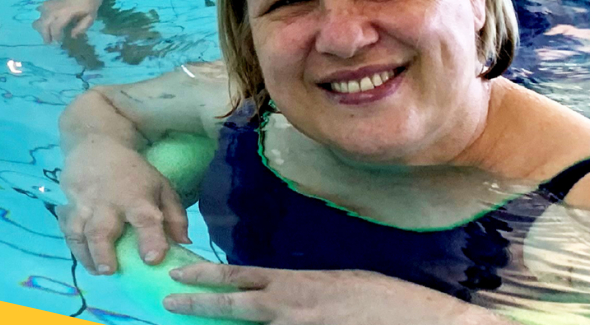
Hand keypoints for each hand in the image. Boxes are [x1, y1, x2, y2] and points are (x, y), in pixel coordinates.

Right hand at [33, 0, 105, 42]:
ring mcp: (53, 2)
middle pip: (44, 22)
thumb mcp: (91, 16)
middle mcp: (56, 8)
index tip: (58, 43)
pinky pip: (42, 8)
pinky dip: (42, 15)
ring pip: (41, 15)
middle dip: (44, 33)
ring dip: (41, 25)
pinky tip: (45, 19)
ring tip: (45, 32)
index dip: (55, 37)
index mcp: (66, 13)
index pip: (56, 27)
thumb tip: (72, 36)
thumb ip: (81, 28)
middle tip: (48, 42)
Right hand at [58, 140, 190, 274]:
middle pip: (102, 229)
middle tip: (109, 271)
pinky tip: (80, 253)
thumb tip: (184, 243)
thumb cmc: (133, 172)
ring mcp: (85, 204)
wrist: (96, 143)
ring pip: (78, 231)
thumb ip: (175, 215)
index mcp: (137, 198)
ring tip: (95, 270)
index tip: (152, 259)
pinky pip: (65, 225)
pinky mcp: (69, 203)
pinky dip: (70, 242)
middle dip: (104, 253)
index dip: (150, 239)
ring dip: (84, 254)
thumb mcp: (161, 186)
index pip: (145, 219)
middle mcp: (109, 203)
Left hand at [165, 265, 490, 323]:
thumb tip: (283, 291)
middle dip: (198, 301)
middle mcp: (293, 306)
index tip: (180, 271)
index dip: (207, 273)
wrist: (422, 322)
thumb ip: (306, 288)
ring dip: (225, 324)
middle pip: (235, 301)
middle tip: (167, 299)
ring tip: (194, 320)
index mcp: (299, 283)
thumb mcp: (341, 283)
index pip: (241, 274)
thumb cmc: (386, 301)